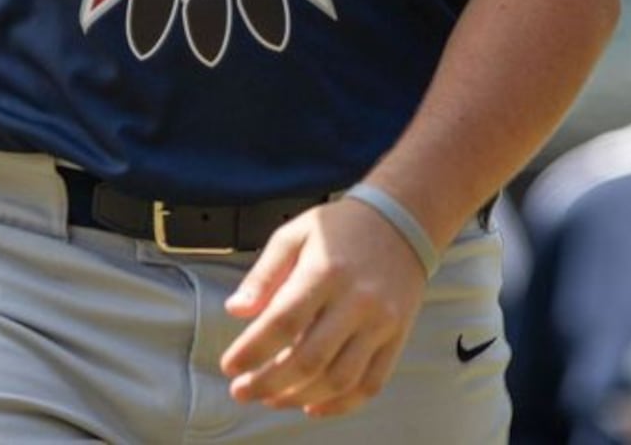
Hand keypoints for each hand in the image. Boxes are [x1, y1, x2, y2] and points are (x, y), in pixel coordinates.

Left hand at [219, 198, 429, 417]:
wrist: (402, 222)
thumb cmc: (339, 228)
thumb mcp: (293, 235)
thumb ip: (263, 274)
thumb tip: (235, 311)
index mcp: (325, 271)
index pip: (283, 322)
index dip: (252, 351)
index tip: (229, 366)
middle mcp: (356, 301)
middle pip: (309, 358)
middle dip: (269, 383)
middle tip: (242, 391)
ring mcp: (381, 323)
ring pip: (339, 378)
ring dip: (299, 397)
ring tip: (271, 399)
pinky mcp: (397, 338)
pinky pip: (370, 383)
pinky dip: (340, 405)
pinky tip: (312, 407)